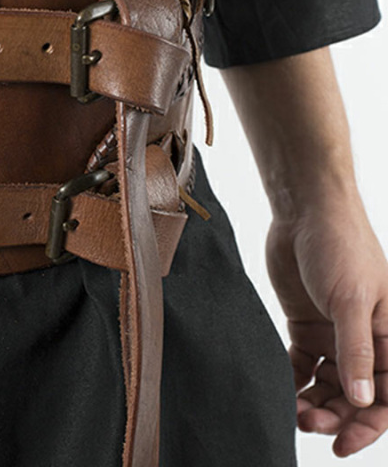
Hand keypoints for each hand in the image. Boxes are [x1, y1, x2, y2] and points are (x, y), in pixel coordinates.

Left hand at [266, 187, 387, 456]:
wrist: (304, 214)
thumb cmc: (341, 247)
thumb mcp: (352, 299)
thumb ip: (356, 350)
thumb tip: (360, 400)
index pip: (386, 396)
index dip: (368, 426)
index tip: (340, 444)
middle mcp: (364, 341)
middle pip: (354, 395)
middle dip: (333, 415)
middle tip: (305, 422)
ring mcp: (334, 334)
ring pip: (327, 384)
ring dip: (311, 401)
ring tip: (290, 410)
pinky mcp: (305, 326)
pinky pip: (302, 364)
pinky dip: (293, 380)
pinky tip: (279, 389)